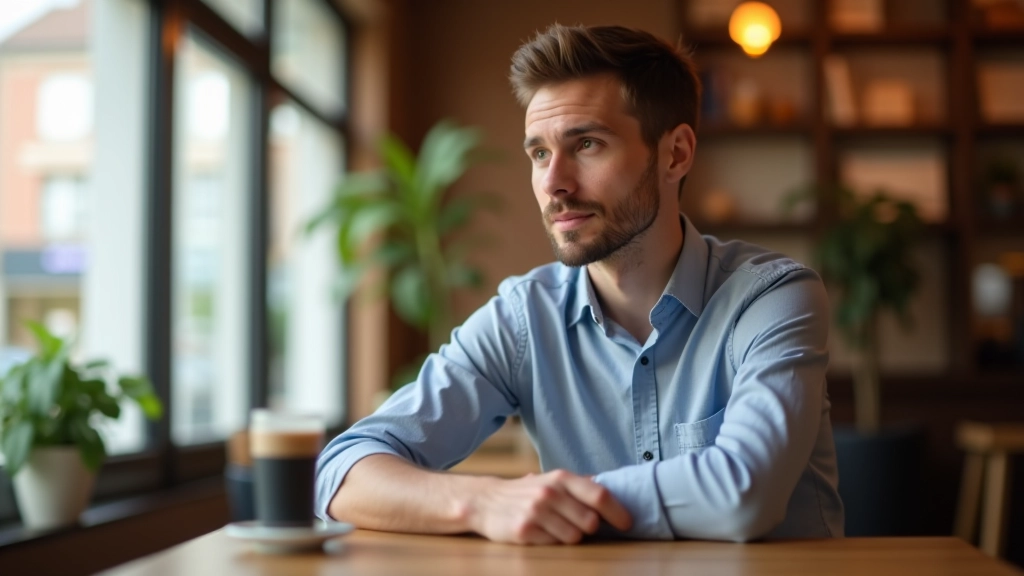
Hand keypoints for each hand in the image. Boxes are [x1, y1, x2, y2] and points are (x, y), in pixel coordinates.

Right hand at [464, 469, 631, 544]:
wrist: (486, 501)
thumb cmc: (527, 492)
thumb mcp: (553, 480)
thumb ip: (581, 485)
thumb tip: (614, 489)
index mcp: (561, 478)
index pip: (599, 494)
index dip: (618, 512)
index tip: (627, 524)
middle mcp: (549, 492)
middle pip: (590, 521)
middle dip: (590, 528)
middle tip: (578, 524)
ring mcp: (536, 511)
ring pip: (574, 537)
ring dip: (570, 536)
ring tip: (554, 527)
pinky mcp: (524, 531)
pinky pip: (554, 545)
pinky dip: (551, 542)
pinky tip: (540, 532)